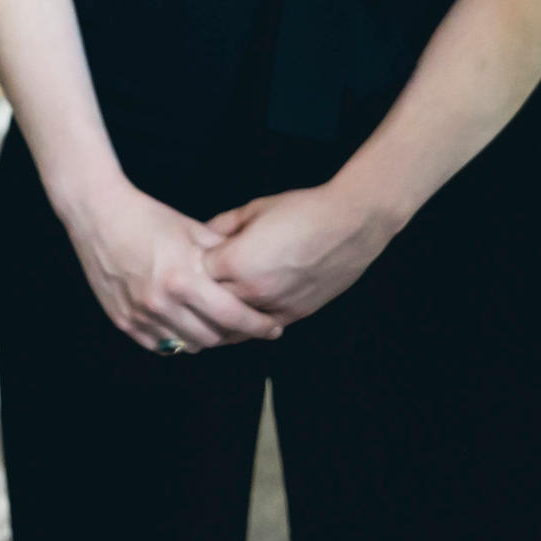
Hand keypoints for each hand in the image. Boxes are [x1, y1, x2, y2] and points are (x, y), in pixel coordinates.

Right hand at [61, 174, 279, 354]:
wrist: (97, 215)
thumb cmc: (147, 218)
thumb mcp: (192, 231)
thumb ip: (224, 256)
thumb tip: (254, 273)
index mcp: (183, 279)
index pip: (232, 316)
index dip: (258, 325)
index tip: (273, 327)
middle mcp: (161, 303)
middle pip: (212, 338)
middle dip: (233, 334)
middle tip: (244, 324)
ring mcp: (140, 315)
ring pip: (186, 345)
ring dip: (205, 337)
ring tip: (214, 323)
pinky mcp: (123, 320)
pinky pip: (159, 345)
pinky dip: (176, 338)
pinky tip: (184, 322)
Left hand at [199, 181, 399, 327]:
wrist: (350, 225)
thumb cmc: (303, 211)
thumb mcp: (254, 209)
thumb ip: (222, 226)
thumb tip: (200, 236)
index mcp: (235, 260)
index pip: (195, 273)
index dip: (191, 265)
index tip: (190, 261)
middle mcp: (250, 289)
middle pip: (208, 303)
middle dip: (200, 295)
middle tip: (190, 291)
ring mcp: (272, 306)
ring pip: (230, 324)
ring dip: (217, 318)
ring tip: (205, 313)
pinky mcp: (292, 315)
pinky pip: (257, 331)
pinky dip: (244, 328)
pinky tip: (235, 322)